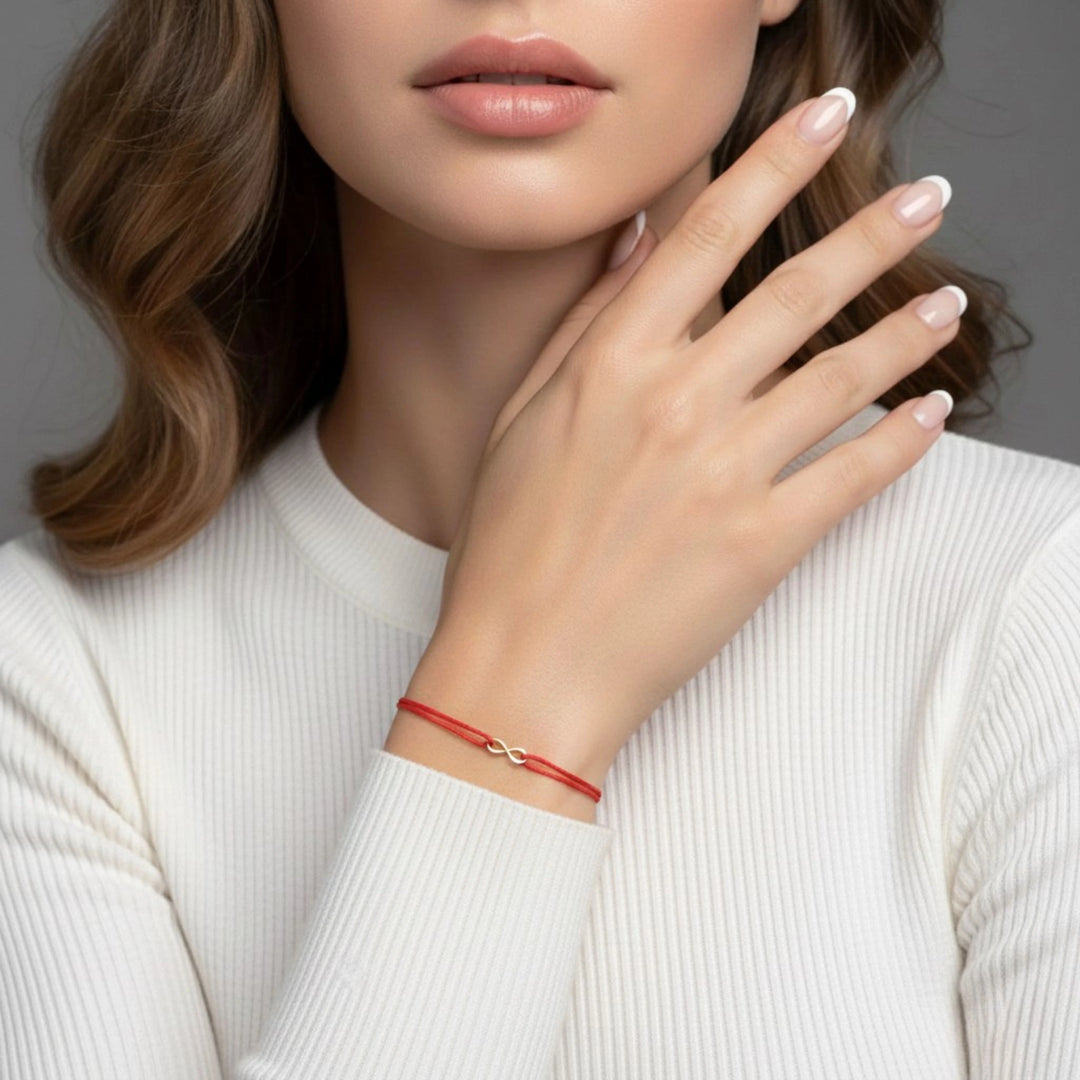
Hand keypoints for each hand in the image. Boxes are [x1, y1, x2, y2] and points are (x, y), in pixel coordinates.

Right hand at [422, 91, 959, 779]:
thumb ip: (583, 323)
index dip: (776, 163)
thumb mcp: (518, 417)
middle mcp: (676, 404)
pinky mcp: (763, 544)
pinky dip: (900, 442)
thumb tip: (639, 242)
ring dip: (906, 332)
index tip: (827, 119)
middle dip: (874, 234)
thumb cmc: (509, 547)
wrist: (524, 667)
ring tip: (946, 305)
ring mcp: (725, 474)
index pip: (710, 233)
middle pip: (798, 292)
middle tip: (929, 201)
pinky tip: (928, 415)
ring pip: (843, 378)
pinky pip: (854, 477)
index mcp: (611, 365)